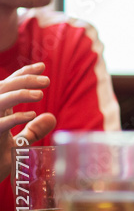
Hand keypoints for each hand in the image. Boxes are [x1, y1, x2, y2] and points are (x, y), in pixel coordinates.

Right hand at [0, 63, 55, 178]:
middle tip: (47, 80)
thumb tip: (51, 117)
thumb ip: (33, 131)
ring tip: (40, 94)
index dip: (24, 73)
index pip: (8, 85)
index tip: (42, 66)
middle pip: (3, 87)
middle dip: (25, 80)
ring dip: (20, 94)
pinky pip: (0, 124)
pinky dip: (15, 118)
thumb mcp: (19, 144)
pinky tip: (31, 115)